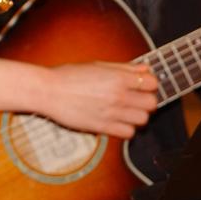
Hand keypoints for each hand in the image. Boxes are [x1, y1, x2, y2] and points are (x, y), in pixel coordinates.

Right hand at [40, 62, 158, 138]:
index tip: (141, 84)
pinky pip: (128, 133)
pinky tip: (117, 121)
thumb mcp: (97, 65)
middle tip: (136, 99)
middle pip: (152, 103)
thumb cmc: (69, 75)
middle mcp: (118, 95)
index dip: (148, 83)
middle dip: (146, 100)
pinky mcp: (103, 127)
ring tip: (126, 111)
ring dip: (137, 115)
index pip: (152, 83)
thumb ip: (123, 67)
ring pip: (143, 119)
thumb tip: (144, 68)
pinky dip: (126, 128)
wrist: (48, 91)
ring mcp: (112, 113)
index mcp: (118, 77)